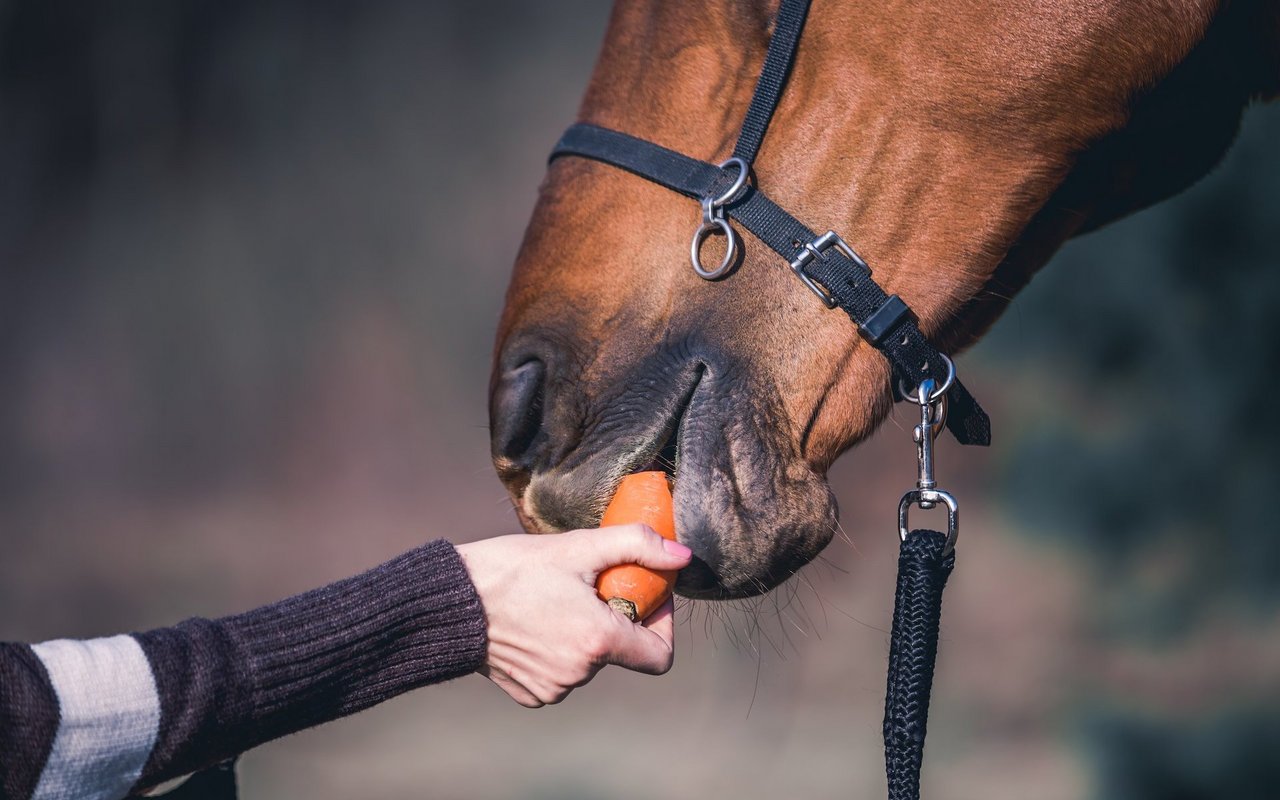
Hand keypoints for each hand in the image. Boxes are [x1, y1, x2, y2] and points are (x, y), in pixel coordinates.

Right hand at [456, 524, 691, 707]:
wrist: (447, 602)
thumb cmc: (510, 570)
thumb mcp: (577, 547)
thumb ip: (637, 546)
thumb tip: (682, 556)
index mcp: (597, 641)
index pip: (659, 655)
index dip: (662, 624)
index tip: (647, 596)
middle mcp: (579, 674)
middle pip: (620, 649)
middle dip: (615, 616)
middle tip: (590, 582)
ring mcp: (552, 688)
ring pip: (589, 661)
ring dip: (584, 632)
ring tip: (556, 598)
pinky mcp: (529, 694)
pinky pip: (560, 674)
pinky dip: (558, 649)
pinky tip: (535, 621)